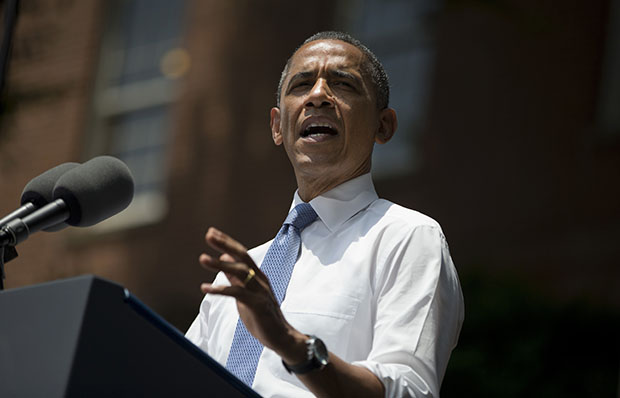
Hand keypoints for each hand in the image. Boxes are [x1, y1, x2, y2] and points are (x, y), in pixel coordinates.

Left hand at [199, 227, 306, 362]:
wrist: (280, 337)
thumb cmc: (262, 316)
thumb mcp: (245, 294)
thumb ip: (236, 278)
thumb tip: (224, 260)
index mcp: (257, 276)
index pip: (241, 254)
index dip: (227, 243)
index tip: (212, 233)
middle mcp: (260, 279)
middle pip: (242, 257)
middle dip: (225, 244)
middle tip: (209, 235)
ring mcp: (260, 291)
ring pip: (240, 272)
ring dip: (219, 265)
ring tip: (202, 258)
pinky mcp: (257, 304)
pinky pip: (237, 293)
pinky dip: (220, 290)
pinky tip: (205, 288)